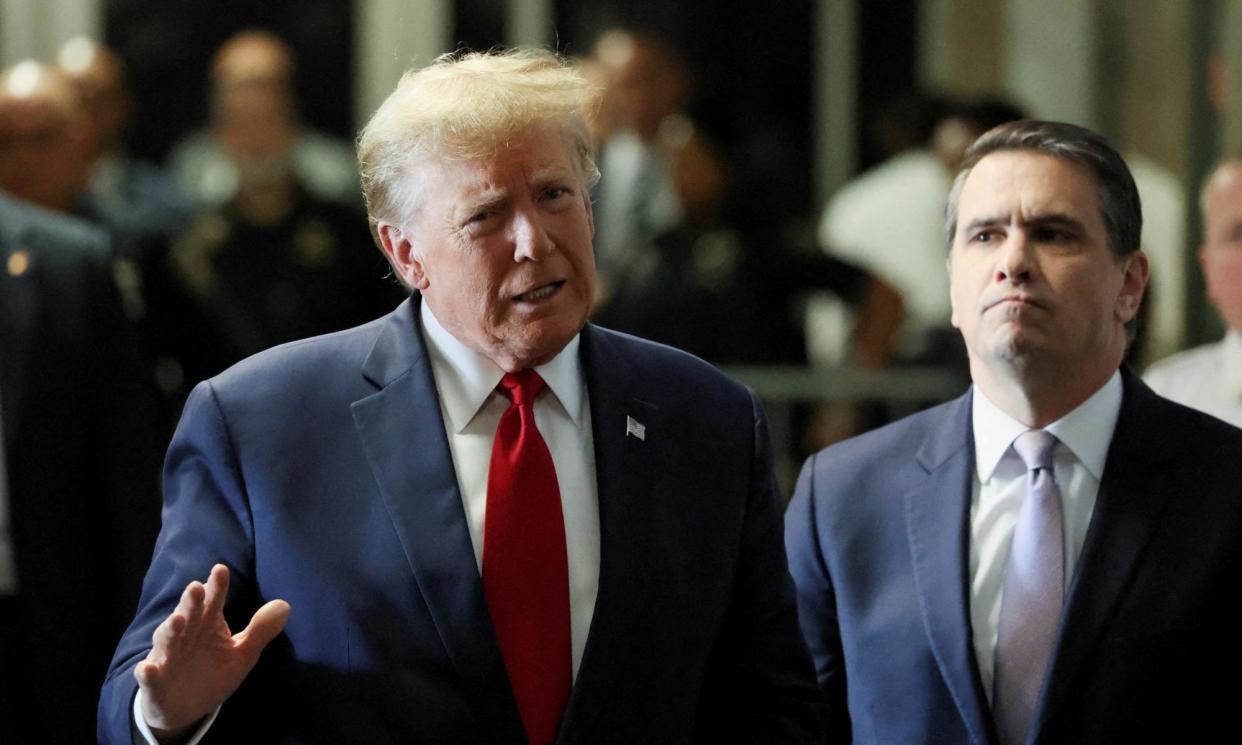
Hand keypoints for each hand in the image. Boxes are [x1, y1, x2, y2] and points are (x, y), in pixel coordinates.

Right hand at [135, 564, 290, 740]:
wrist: (185, 708)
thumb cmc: (213, 672)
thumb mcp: (242, 654)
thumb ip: (260, 630)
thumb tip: (285, 605)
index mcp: (207, 625)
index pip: (214, 602)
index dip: (217, 587)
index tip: (220, 570)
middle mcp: (186, 636)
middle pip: (189, 615)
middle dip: (191, 603)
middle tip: (196, 587)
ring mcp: (168, 658)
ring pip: (167, 641)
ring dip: (170, 630)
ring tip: (176, 620)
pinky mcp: (154, 682)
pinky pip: (148, 677)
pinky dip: (147, 673)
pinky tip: (147, 668)